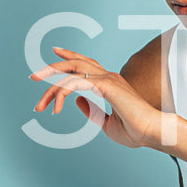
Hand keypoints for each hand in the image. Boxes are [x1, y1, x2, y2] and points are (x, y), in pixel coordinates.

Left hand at [30, 45, 174, 149]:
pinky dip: (62, 93)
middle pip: (75, 64)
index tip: (54, 52)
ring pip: (73, 71)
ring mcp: (108, 79)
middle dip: (52, 68)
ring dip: (52, 83)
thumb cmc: (135, 131)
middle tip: (33, 77)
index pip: (85, 63)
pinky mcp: (107, 86)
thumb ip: (91, 112)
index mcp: (109, 83)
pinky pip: (77, 84)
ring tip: (39, 101)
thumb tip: (76, 101)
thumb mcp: (106, 124)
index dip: (69, 57)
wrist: (152, 133)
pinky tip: (54, 107)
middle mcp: (108, 77)